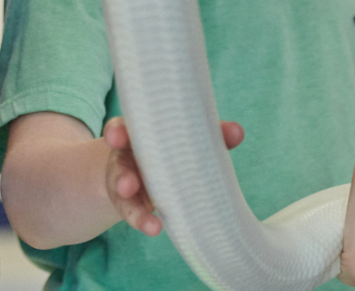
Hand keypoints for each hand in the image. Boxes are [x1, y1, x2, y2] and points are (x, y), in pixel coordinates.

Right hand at [102, 117, 244, 236]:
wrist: (142, 179)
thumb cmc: (168, 154)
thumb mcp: (183, 143)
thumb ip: (211, 136)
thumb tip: (238, 131)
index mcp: (138, 131)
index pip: (123, 126)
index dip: (117, 130)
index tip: (115, 135)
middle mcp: (126, 151)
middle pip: (118, 147)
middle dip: (118, 149)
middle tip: (118, 148)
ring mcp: (124, 177)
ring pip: (121, 180)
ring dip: (125, 184)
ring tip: (128, 188)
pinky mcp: (128, 203)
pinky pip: (133, 211)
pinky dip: (141, 219)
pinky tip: (153, 228)